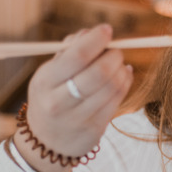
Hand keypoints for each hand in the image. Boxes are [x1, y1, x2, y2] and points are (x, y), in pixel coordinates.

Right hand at [15, 24, 133, 171]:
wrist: (46, 141)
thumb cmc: (52, 96)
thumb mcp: (50, 73)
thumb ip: (69, 51)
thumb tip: (91, 32)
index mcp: (45, 81)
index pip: (76, 56)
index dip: (96, 40)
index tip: (107, 29)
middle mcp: (59, 101)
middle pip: (99, 72)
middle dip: (114, 56)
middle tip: (116, 50)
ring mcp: (77, 118)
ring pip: (112, 86)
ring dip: (121, 69)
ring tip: (119, 64)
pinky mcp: (94, 129)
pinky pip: (118, 100)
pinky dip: (126, 81)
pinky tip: (124, 75)